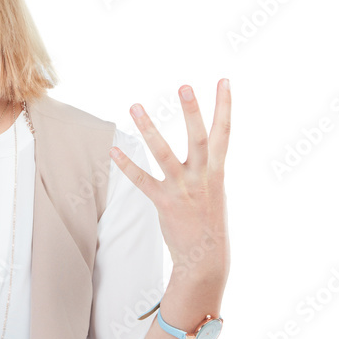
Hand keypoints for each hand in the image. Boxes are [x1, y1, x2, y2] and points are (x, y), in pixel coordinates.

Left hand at [110, 79, 230, 293]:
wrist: (207, 258)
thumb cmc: (208, 220)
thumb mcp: (216, 189)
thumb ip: (209, 165)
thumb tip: (207, 148)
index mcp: (217, 170)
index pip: (225, 132)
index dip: (225, 106)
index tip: (224, 80)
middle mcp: (202, 176)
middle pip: (198, 138)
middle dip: (192, 111)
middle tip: (184, 86)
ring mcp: (183, 189)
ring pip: (163, 154)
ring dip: (149, 129)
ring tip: (135, 106)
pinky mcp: (164, 203)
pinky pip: (142, 181)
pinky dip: (126, 165)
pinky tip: (113, 150)